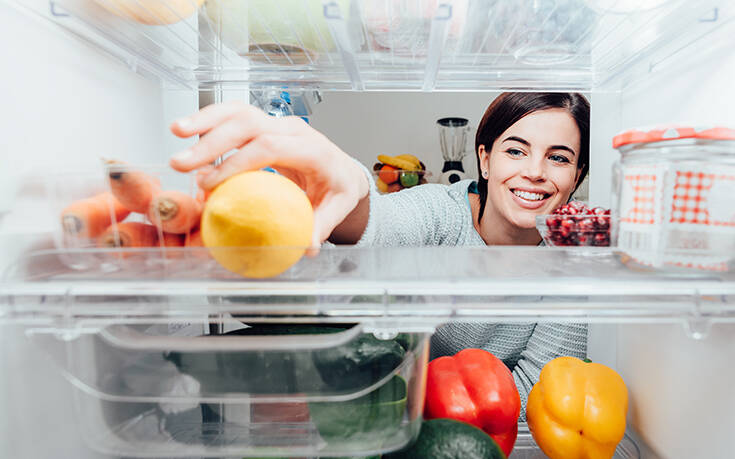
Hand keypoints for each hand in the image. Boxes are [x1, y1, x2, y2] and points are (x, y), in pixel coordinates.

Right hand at [169, 101, 369, 246]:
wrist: (342, 169)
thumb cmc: (337, 188)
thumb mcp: (337, 208)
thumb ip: (321, 225)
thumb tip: (306, 247)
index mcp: (313, 149)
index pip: (271, 147)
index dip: (238, 162)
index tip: (211, 183)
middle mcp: (294, 129)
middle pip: (249, 124)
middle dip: (212, 141)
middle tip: (182, 163)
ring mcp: (278, 123)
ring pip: (239, 111)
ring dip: (205, 120)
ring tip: (176, 131)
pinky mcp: (265, 124)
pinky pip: (235, 115)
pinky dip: (210, 119)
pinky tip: (186, 129)